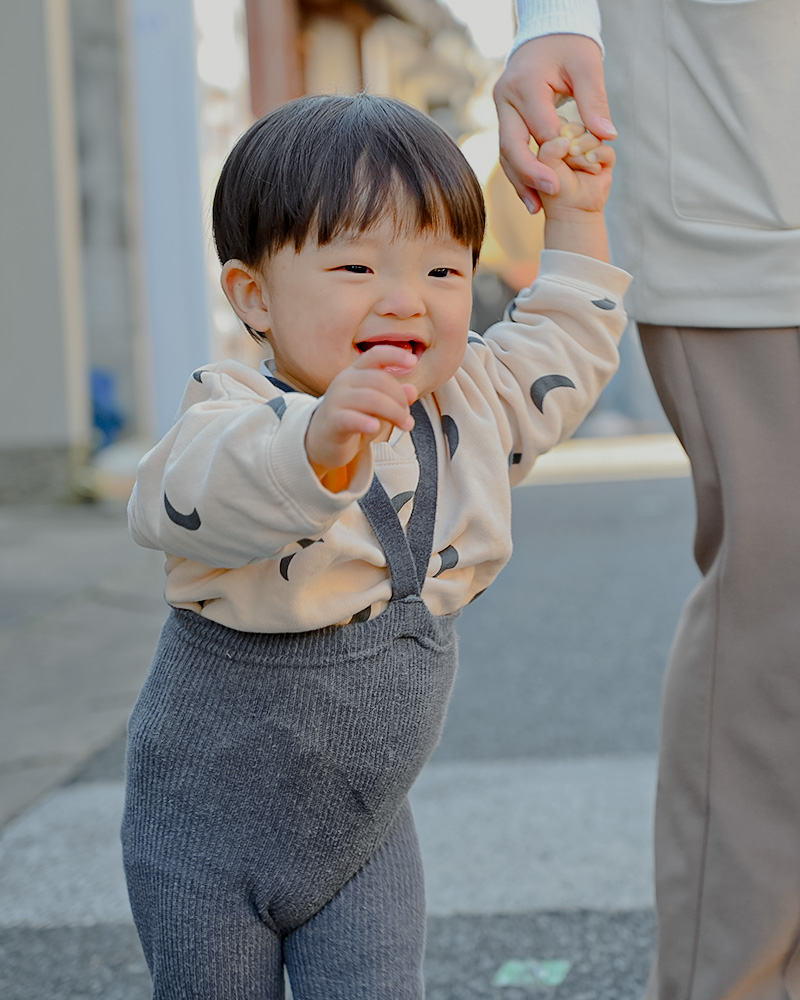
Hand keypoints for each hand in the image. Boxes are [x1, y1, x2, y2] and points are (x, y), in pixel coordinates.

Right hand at [305, 346, 416, 491]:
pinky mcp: (332, 421)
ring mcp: (336, 400)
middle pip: (379, 380)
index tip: (413, 362)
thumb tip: (412, 390)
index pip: (375, 355)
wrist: (322, 442)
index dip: (394, 355)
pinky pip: (350, 418)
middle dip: (400, 399)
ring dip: (394, 412)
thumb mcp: (377, 408)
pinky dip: (365, 422)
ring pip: (370, 399)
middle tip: (408, 419)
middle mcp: (344, 381)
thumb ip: (394, 398)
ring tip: (404, 426)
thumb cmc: (353, 420)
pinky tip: (375, 428)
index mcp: (355, 372)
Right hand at [494, 35, 614, 211]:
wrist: (547, 35)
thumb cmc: (570, 47)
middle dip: (531, 173)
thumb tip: (606, 136)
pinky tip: (531, 197)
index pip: (541, 126)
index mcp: (525, 83)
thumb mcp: (588, 66)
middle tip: (551, 193)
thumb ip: (595, 101)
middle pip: (512, 145)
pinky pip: (509, 153)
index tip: (581, 168)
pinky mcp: (504, 120)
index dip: (561, 151)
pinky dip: (519, 175)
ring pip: (506, 154)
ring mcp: (501, 110)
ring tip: (536, 208)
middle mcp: (505, 98)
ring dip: (521, 182)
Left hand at [539, 123, 614, 217]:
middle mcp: (574, 142)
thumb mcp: (544, 166)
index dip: (559, 135)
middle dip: (571, 144)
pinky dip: (599, 154)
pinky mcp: (606, 159)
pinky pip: (606, 149)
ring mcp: (590, 149)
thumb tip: (567, 138)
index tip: (555, 153)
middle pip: (577, 127)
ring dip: (583, 153)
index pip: (560, 123)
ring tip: (579, 167)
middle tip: (568, 157)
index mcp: (556, 140)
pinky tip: (591, 160)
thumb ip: (549, 148)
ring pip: (592, 137)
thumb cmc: (553, 189)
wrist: (571, 210)